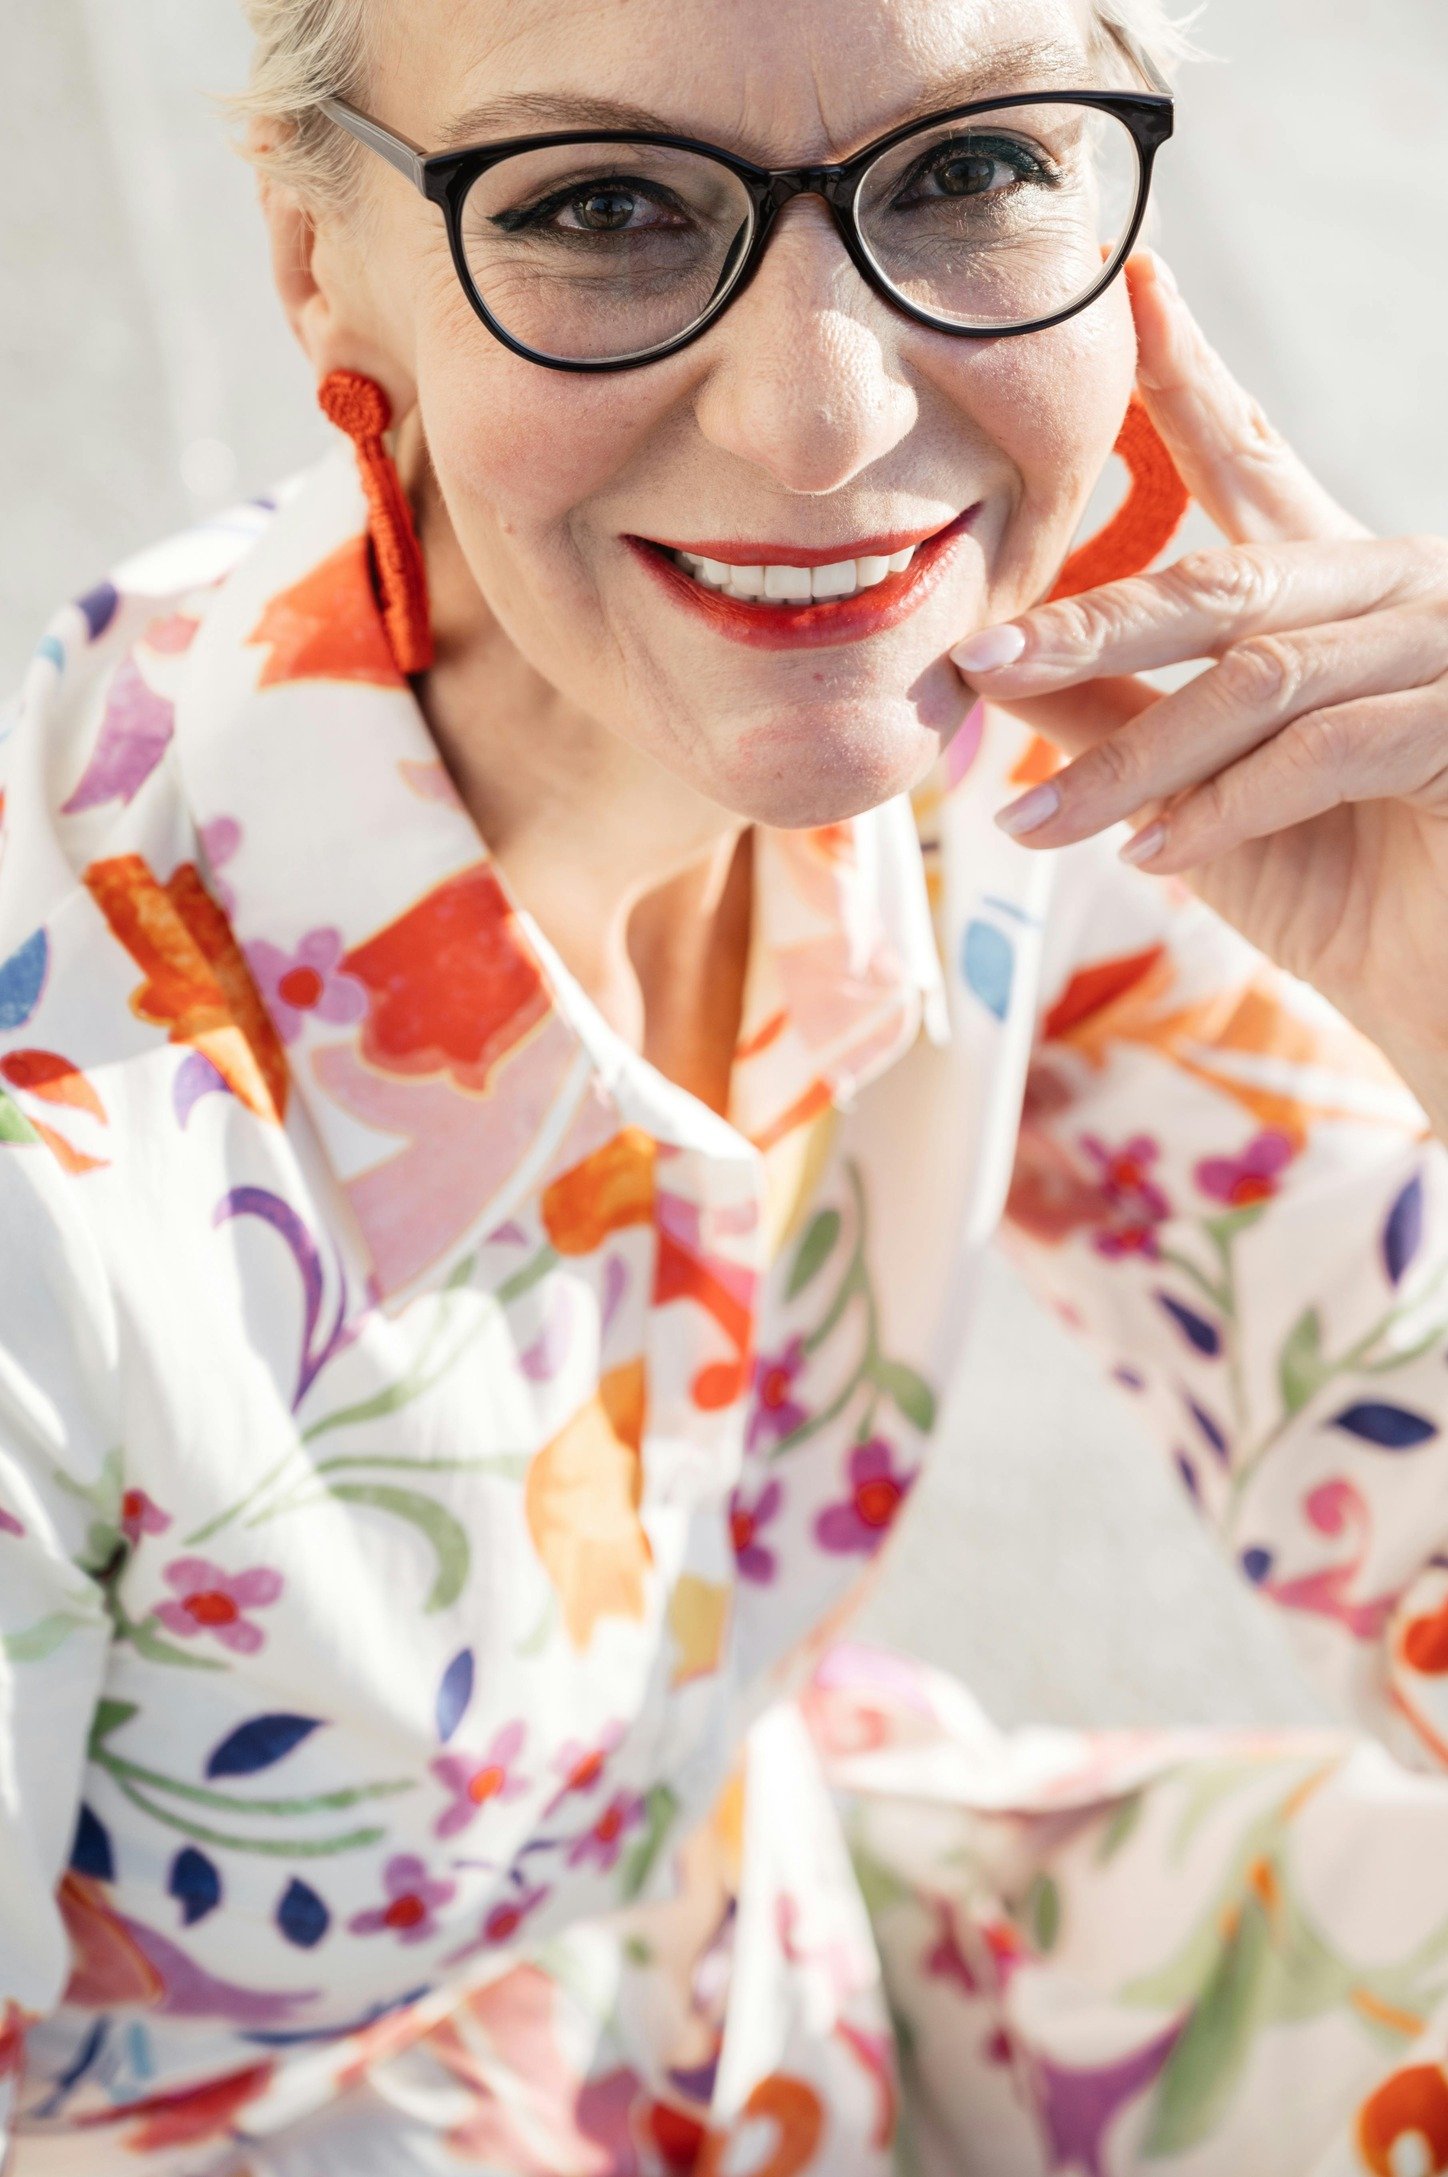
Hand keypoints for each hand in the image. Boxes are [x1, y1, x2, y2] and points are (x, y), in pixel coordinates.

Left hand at [950, 254, 1447, 1082]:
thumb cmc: (1347, 891)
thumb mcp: (1206, 798)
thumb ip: (1124, 719)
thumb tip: (1002, 666)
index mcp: (1341, 589)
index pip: (1254, 464)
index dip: (1192, 379)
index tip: (1132, 286)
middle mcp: (1403, 592)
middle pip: (1227, 580)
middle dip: (1089, 624)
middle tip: (975, 660)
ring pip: (1262, 676)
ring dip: (1134, 762)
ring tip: (1032, 824)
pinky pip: (1328, 747)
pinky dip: (1228, 805)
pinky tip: (1152, 856)